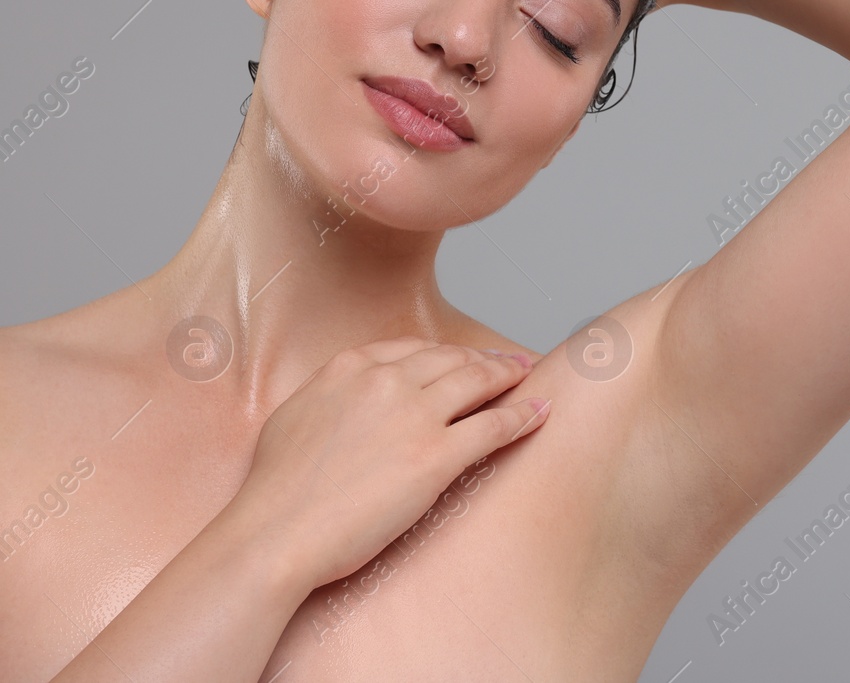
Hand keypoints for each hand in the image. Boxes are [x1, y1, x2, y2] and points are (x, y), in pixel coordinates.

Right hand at [226, 338, 548, 590]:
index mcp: (349, 368)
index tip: (462, 355)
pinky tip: (540, 412)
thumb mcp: (297, 415)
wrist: (274, 534)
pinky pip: (494, 426)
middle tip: (508, 361)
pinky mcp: (436, 456)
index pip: (413, 349)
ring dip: (509, 375)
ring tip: (527, 375)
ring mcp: (414, 416)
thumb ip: (332, 395)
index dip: (445, 352)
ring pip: (477, 382)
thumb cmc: (276, 491)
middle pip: (451, 359)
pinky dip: (523, 415)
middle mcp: (386, 381)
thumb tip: (348, 394)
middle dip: (484, 358)